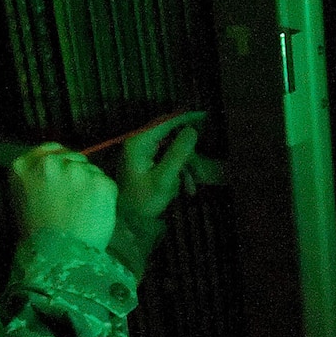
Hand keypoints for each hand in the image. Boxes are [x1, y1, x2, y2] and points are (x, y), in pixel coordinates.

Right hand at [10, 143, 117, 252]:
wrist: (60, 257)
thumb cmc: (38, 237)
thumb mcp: (22, 202)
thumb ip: (35, 179)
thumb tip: (55, 171)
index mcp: (23, 167)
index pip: (48, 149)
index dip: (60, 161)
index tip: (65, 175)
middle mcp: (50, 163)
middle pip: (72, 157)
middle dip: (76, 173)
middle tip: (76, 198)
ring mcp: (77, 171)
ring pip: (91, 169)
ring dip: (91, 184)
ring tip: (85, 210)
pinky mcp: (101, 182)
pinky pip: (106, 183)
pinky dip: (105, 197)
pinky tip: (95, 213)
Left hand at [115, 113, 203, 227]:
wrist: (129, 220)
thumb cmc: (144, 201)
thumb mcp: (164, 179)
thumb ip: (178, 154)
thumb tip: (193, 130)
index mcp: (140, 142)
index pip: (166, 122)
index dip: (187, 118)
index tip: (206, 116)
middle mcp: (140, 142)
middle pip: (172, 137)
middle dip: (189, 154)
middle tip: (202, 170)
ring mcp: (143, 151)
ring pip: (173, 150)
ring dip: (186, 167)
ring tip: (192, 188)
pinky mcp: (147, 161)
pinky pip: (169, 159)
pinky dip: (180, 172)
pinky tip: (186, 188)